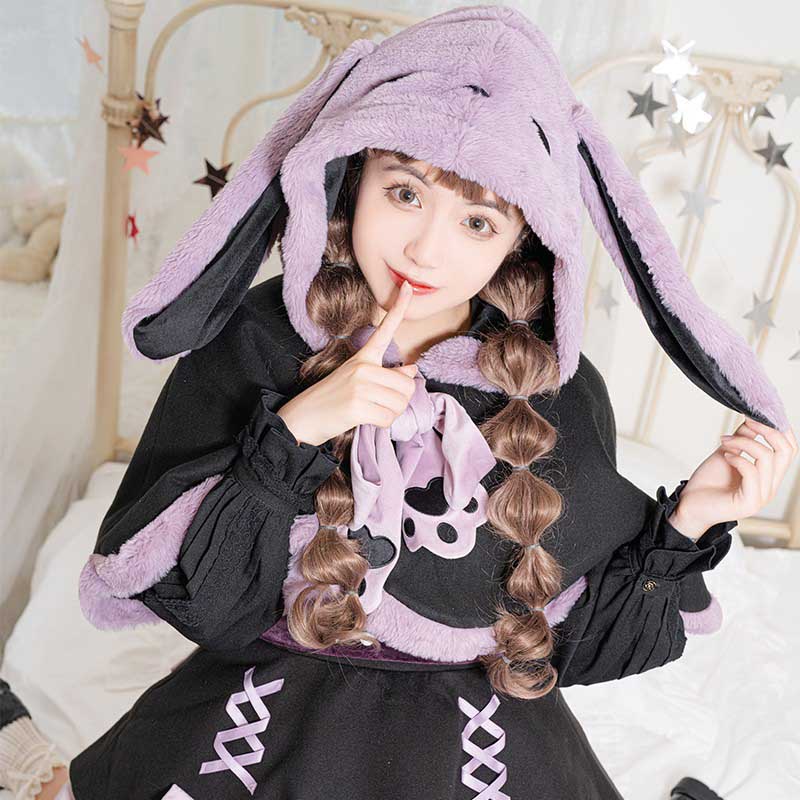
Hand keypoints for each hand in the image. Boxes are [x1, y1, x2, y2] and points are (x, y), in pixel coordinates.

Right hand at [276, 280, 418, 445]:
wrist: (303, 417)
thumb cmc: (333, 399)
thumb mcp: (357, 379)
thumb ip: (387, 374)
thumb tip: (413, 370)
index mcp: (363, 357)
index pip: (385, 330)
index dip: (399, 308)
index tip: (408, 286)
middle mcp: (363, 367)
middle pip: (407, 384)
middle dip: (400, 400)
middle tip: (380, 404)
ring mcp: (360, 386)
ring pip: (400, 403)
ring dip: (391, 413)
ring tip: (371, 411)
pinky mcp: (357, 406)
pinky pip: (388, 418)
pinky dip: (382, 424)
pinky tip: (366, 420)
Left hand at [668, 417, 797, 538]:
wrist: (689, 505)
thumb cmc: (707, 483)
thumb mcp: (727, 453)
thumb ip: (742, 439)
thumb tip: (751, 419)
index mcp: (768, 475)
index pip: (789, 449)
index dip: (780, 429)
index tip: (759, 414)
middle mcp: (770, 486)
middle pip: (786, 451)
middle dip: (768, 431)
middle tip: (747, 422)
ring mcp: (762, 496)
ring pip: (767, 458)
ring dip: (744, 443)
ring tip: (725, 442)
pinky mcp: (749, 502)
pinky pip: (752, 472)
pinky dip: (739, 458)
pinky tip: (726, 456)